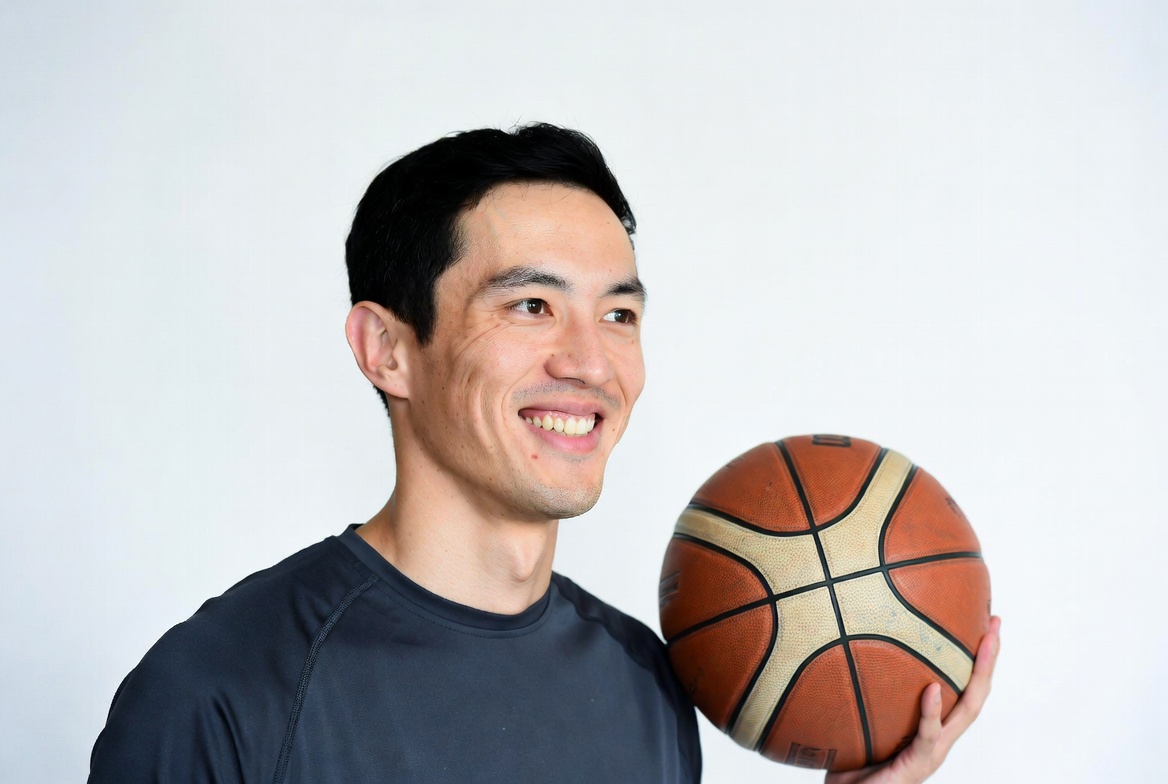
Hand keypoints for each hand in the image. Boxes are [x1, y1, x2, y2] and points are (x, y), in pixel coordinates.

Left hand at [825, 616, 1000, 783]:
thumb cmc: (852, 761)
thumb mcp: (863, 717)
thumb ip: (867, 691)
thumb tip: (848, 642)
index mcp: (932, 726)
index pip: (961, 687)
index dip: (976, 659)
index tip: (984, 623)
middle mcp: (939, 737)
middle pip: (975, 694)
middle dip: (989, 659)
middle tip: (996, 625)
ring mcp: (932, 752)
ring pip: (965, 712)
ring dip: (978, 677)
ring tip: (984, 643)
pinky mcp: (917, 765)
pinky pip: (927, 736)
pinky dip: (931, 712)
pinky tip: (931, 689)